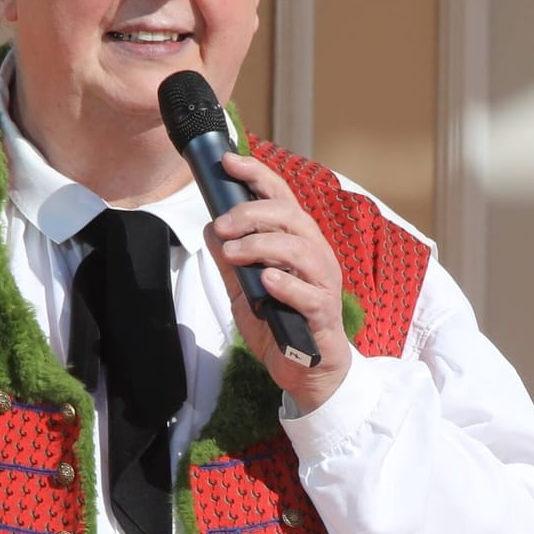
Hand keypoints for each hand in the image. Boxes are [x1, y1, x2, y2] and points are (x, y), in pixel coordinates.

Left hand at [205, 153, 351, 411]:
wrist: (307, 372)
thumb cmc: (281, 324)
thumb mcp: (245, 289)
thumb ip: (230, 260)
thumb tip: (210, 226)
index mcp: (299, 242)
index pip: (282, 198)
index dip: (256, 175)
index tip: (228, 162)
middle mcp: (316, 256)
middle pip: (291, 217)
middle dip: (252, 214)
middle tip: (222, 227)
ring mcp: (324, 284)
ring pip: (301, 249)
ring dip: (262, 246)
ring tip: (234, 255)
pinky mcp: (324, 314)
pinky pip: (309, 294)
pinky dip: (286, 284)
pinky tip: (265, 282)